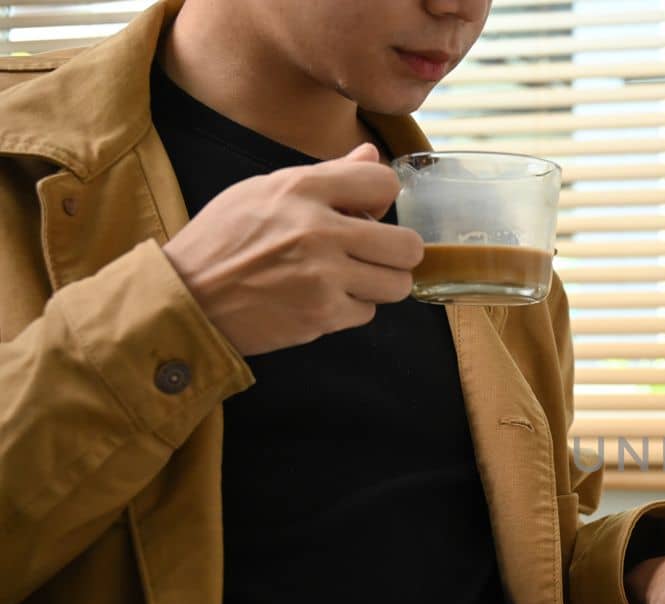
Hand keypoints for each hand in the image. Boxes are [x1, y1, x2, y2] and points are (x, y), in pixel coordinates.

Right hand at [162, 143, 424, 355]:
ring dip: (378, 283)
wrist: (185, 298)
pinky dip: (349, 309)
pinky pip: (367, 312)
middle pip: (407, 245)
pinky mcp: (321, 315)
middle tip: (372, 255)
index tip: (367, 212)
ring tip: (348, 278)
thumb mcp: (264, 191)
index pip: (384, 183)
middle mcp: (318, 229)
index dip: (382, 199)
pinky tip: (320, 299)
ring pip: (397, 284)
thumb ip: (326, 175)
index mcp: (302, 189)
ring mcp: (323, 276)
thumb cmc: (223, 240)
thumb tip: (372, 155)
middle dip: (395, 252)